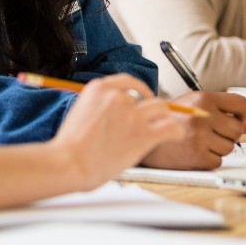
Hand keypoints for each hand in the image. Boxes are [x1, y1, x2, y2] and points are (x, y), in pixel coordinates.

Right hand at [49, 74, 185, 187]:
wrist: (69, 163)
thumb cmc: (70, 146)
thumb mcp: (80, 112)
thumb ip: (99, 107)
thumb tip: (114, 114)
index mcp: (99, 89)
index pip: (129, 81)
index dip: (140, 91)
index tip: (143, 99)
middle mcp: (118, 97)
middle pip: (148, 96)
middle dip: (151, 108)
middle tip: (151, 119)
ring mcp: (132, 114)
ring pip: (162, 109)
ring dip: (164, 119)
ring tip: (164, 128)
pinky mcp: (144, 134)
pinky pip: (171, 127)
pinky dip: (176, 132)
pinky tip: (175, 136)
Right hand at [138, 91, 245, 169]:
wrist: (142, 135)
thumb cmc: (169, 120)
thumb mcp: (193, 106)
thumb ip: (222, 113)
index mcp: (204, 98)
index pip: (242, 104)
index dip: (242, 114)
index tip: (235, 119)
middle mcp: (203, 115)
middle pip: (237, 129)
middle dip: (228, 134)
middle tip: (209, 133)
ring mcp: (199, 136)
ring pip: (229, 147)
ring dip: (217, 148)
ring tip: (197, 141)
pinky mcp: (197, 155)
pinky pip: (218, 161)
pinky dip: (208, 160)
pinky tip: (193, 151)